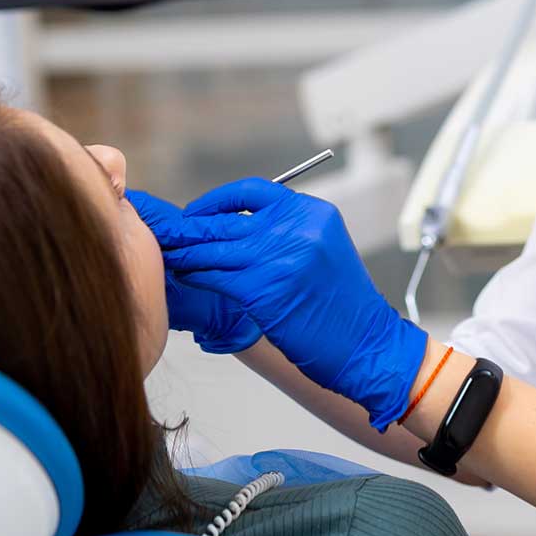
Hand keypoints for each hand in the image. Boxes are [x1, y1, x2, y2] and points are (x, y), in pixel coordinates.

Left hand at [149, 177, 426, 430]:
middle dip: (190, 227)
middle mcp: (296, 228)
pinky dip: (195, 275)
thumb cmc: (342, 308)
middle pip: (226, 218)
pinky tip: (185, 277)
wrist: (368, 345)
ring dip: (185, 252)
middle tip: (167, 230)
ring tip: (167, 254)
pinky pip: (214, 275)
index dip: (216, 201)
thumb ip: (286, 232)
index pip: (252, 190)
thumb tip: (232, 228)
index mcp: (312, 212)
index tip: (196, 213)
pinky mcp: (262, 290)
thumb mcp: (322, 251)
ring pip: (213, 247)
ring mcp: (279, 257)